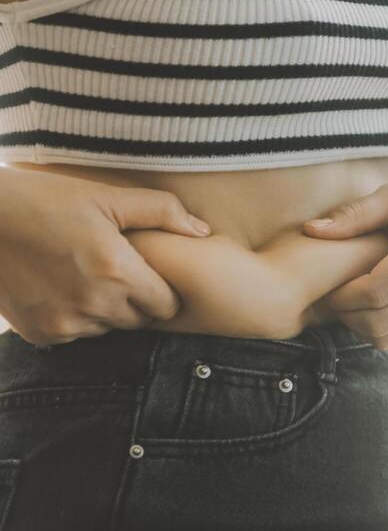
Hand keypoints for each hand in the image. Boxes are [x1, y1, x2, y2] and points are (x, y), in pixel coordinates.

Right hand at [0, 166, 211, 345]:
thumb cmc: (45, 199)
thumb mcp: (105, 196)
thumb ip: (160, 211)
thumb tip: (202, 231)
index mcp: (117, 271)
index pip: (166, 306)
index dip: (162, 290)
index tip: (146, 271)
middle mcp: (94, 304)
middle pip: (139, 320)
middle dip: (135, 299)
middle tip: (113, 268)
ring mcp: (66, 324)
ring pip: (108, 328)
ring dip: (105, 309)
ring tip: (83, 273)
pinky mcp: (42, 334)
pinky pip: (76, 334)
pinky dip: (74, 316)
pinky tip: (59, 286)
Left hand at [302, 172, 387, 349]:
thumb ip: (355, 214)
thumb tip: (311, 231)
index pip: (379, 290)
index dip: (345, 296)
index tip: (328, 288)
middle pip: (385, 320)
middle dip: (349, 316)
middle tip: (332, 301)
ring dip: (364, 327)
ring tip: (350, 304)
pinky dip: (386, 327)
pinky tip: (376, 306)